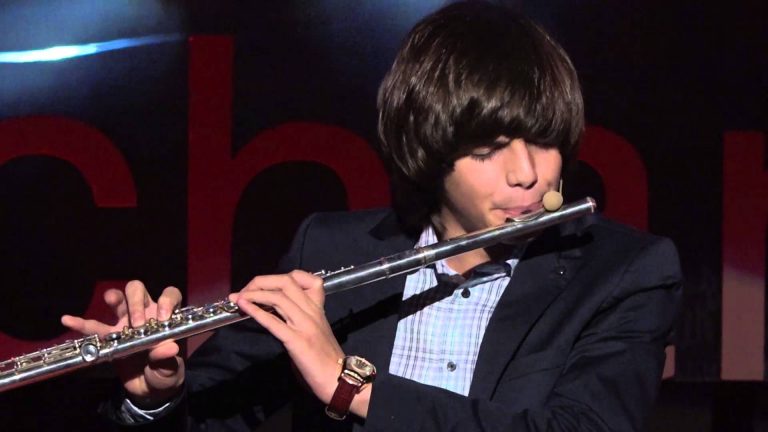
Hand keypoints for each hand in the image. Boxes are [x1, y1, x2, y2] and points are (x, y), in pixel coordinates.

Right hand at [61, 280, 185, 408]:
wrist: (150, 390)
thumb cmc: (165, 373)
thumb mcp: (170, 368)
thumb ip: (168, 358)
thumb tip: (169, 348)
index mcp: (166, 318)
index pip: (169, 295)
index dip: (166, 300)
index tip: (162, 317)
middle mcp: (146, 314)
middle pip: (139, 291)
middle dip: (136, 302)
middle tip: (136, 324)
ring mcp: (125, 323)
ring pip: (119, 300)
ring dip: (114, 298)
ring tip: (110, 300)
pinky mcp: (110, 338)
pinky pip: (94, 327)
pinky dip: (81, 323)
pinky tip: (68, 320)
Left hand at [230, 271, 345, 405]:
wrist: (339, 379)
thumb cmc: (326, 358)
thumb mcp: (315, 330)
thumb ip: (300, 319)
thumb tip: (276, 314)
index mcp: (317, 308)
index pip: (305, 279)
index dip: (281, 278)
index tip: (264, 286)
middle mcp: (312, 312)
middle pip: (286, 283)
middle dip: (261, 282)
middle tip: (245, 291)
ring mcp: (305, 325)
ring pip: (278, 298)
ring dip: (254, 294)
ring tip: (237, 297)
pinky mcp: (297, 341)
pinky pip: (273, 321)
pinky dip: (255, 311)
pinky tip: (243, 307)